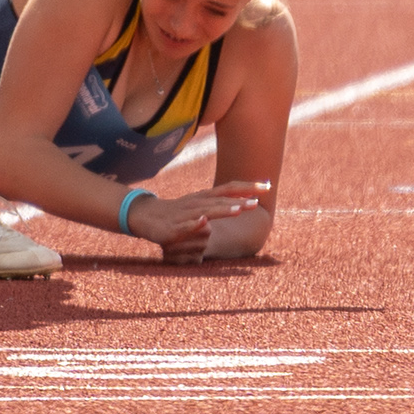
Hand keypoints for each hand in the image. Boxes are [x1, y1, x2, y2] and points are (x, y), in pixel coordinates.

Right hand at [128, 184, 266, 261]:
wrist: (145, 216)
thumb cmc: (177, 213)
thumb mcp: (199, 207)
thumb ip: (219, 206)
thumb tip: (242, 204)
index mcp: (205, 197)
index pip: (229, 188)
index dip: (248, 186)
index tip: (267, 185)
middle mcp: (197, 202)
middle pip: (221, 199)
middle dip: (239, 200)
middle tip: (256, 202)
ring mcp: (186, 214)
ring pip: (206, 210)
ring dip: (223, 210)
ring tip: (238, 210)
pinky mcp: (174, 227)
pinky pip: (185, 224)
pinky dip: (195, 223)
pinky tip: (203, 222)